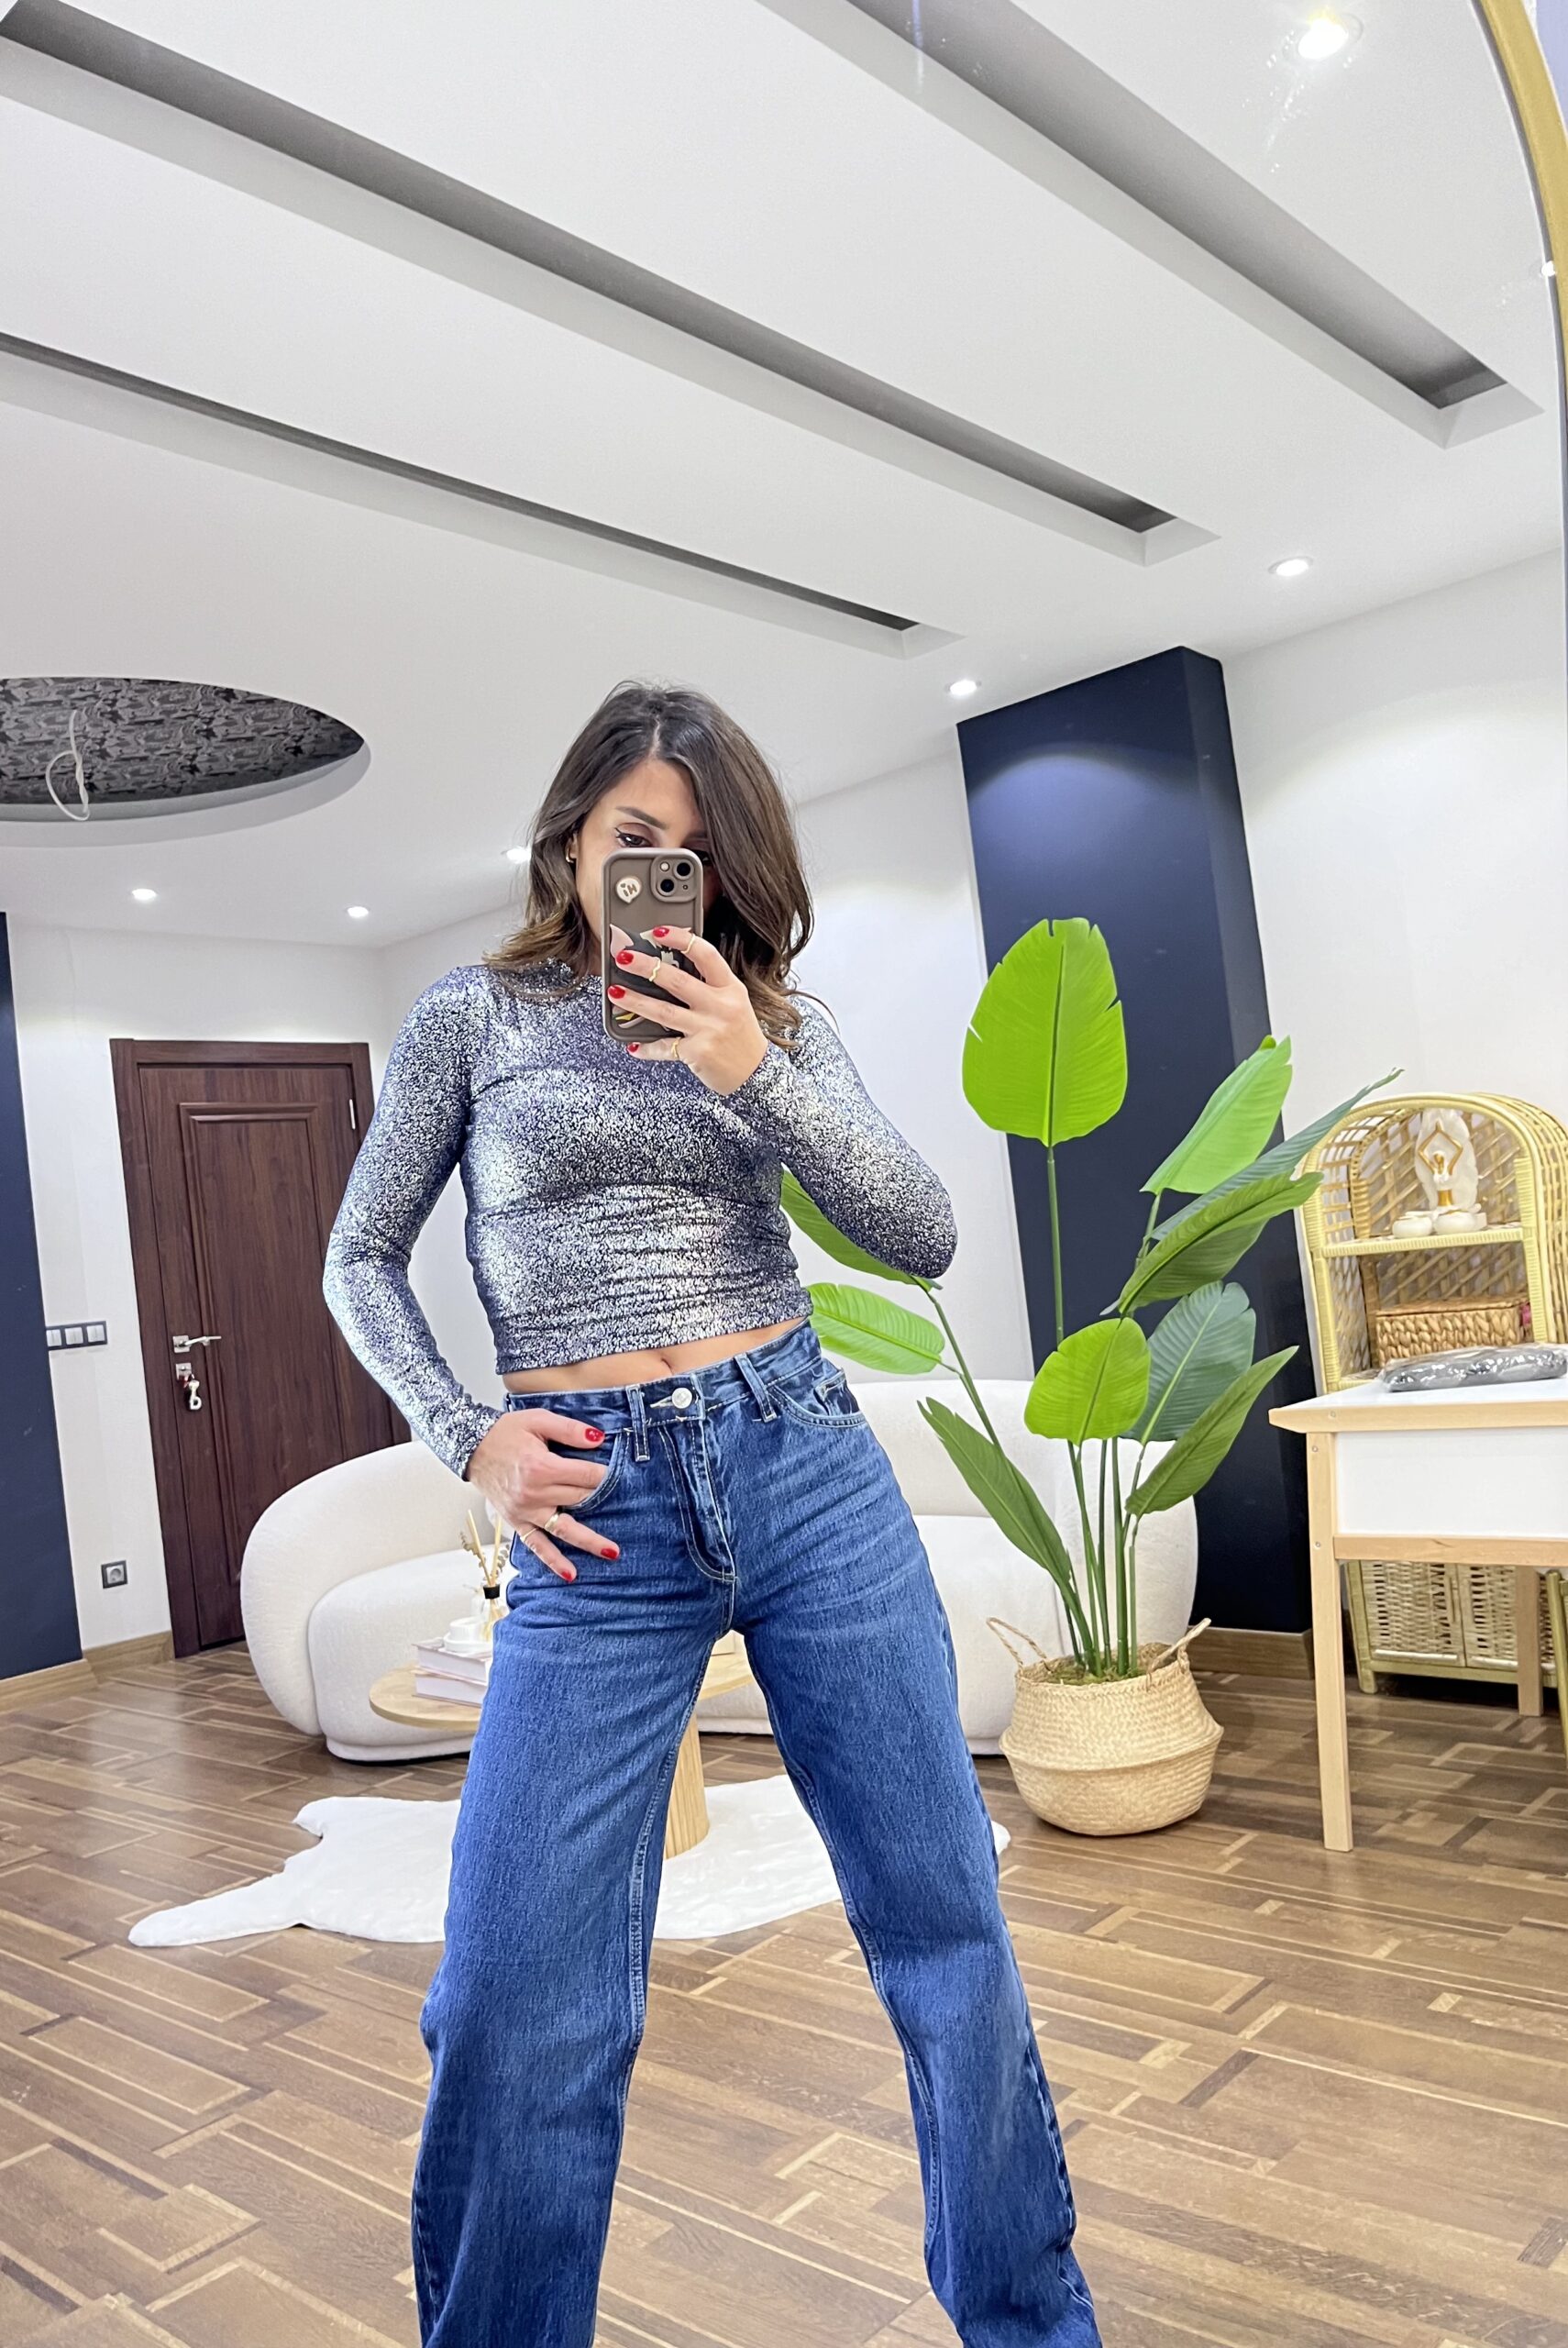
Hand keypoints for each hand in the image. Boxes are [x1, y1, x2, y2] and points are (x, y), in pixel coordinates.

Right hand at [466, 1409, 617, 1583]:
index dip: (605, 1474)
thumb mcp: (538, 1420)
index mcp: (541, 1467)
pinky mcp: (517, 1521)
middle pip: (580, 1499)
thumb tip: (598, 1439)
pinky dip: (553, 1561)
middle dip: (603, 1500)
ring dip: (589, 1542)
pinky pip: (537, 1545)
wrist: (471, 1447)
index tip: (620, 1474)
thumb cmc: (506, 1432)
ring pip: (564, 1529)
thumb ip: (569, 1430)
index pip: (586, 1475)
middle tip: (629, 1504)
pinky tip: (571, 1574)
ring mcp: (525, 1511)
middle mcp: (534, 1493)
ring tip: (612, 1552)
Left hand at [606, 927, 768, 1092]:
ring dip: (636, 1001)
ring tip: (615, 992)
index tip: (658, 932)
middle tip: (624, 957)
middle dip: (646, 967)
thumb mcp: (734, 1003)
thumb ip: (709, 986)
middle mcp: (720, 1006)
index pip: (706, 955)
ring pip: (664, 1012)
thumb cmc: (741, 1036)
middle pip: (678, 981)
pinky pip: (666, 1047)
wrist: (756, 1073)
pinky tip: (633, 1046)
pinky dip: (647, 1048)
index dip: (680, 939)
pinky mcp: (698, 1052)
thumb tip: (670, 968)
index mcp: (730, 988)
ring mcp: (709, 1030)